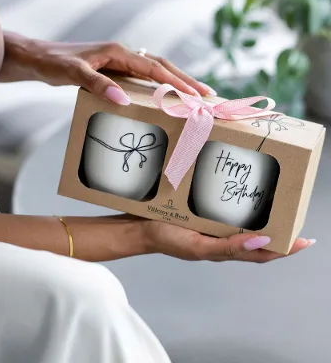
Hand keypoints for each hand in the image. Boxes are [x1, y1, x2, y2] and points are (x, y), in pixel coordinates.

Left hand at [0, 33, 215, 104]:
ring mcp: (118, 62)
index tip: (197, 94)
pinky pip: (141, 77)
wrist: (36, 58)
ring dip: (174, 81)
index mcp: (118, 52)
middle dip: (185, 80)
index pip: (156, 67)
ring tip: (192, 95)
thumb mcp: (73, 74)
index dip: (178, 81)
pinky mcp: (112, 70)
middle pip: (162, 66)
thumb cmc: (52, 63)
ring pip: (154, 71)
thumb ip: (98, 85)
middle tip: (207, 94)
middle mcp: (122, 55)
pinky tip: (162, 95)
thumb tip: (124, 101)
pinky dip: (157, 86)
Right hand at [144, 220, 314, 262]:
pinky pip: (227, 212)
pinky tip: (241, 194)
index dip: (285, 249)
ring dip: (262, 217)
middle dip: (278, 231)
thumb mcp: (199, 246)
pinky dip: (240, 206)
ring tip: (276, 203)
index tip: (305, 240)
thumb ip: (229, 247)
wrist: (141, 229)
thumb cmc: (167, 238)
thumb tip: (264, 240)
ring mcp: (213, 227)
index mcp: (224, 250)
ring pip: (244, 224)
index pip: (262, 252)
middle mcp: (223, 239)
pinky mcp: (204, 215)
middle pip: (257, 238)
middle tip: (294, 215)